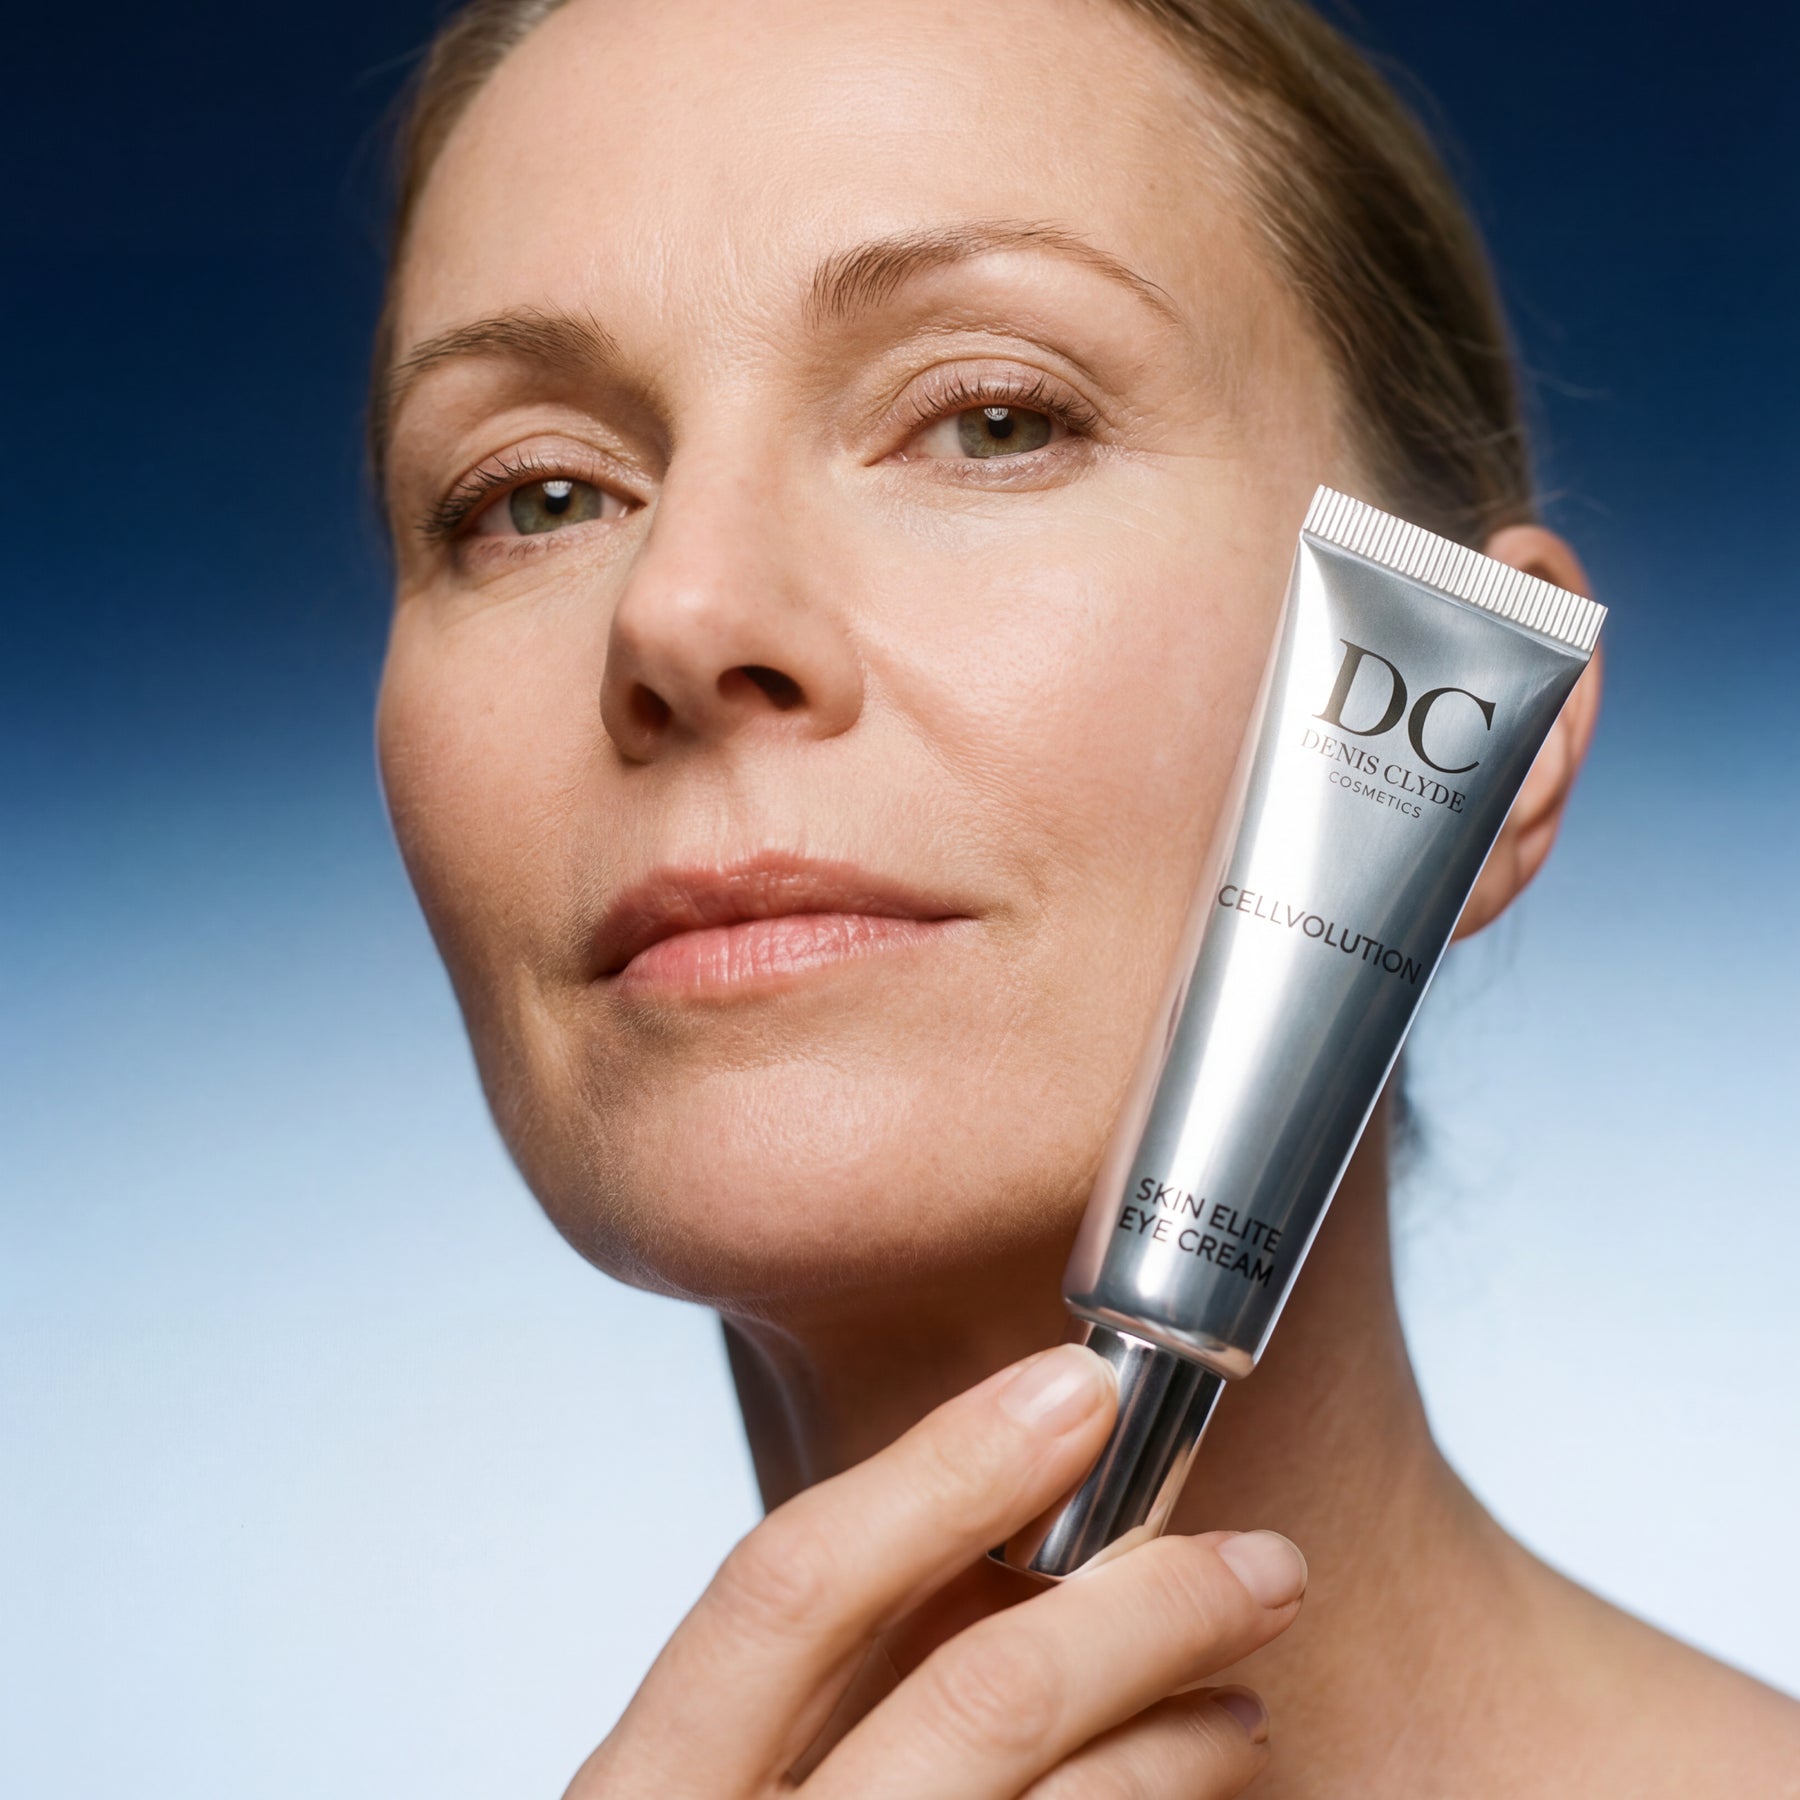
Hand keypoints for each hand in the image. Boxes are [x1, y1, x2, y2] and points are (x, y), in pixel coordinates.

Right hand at [566, 1341, 1305, 1797]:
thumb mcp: (705, 1790)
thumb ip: (804, 1692)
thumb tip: (988, 1526)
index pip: (785, 1588)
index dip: (940, 1468)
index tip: (1077, 1390)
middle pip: (973, 1697)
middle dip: (1141, 1601)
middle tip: (1260, 1556)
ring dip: (1182, 1731)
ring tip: (1247, 1686)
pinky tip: (1203, 1783)